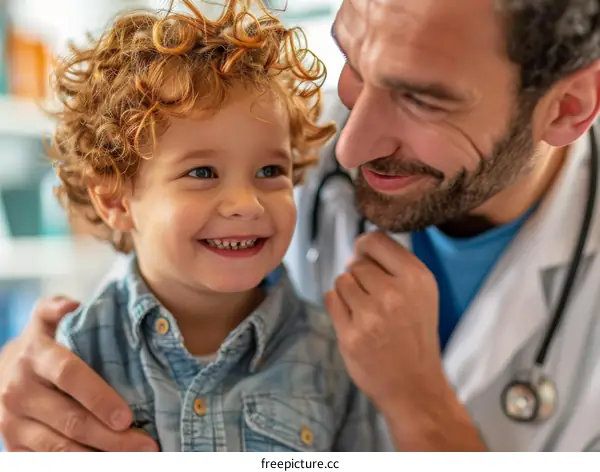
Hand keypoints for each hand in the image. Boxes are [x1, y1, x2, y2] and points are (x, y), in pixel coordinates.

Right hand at [0, 296, 158, 451]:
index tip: (127, 417)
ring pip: (61, 449)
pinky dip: (81, 465)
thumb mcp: (43, 321)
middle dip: (112, 437)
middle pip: (71, 420)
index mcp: (34, 357)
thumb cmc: (39, 347)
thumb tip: (71, 306)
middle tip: (147, 444)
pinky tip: (110, 463)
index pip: (69, 376)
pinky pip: (48, 463)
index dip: (99, 398)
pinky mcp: (13, 447)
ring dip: (101, 457)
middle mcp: (20, 392)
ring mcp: (13, 423)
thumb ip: (56, 308)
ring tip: (136, 457)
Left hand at [325, 231, 485, 450]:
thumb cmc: (414, 332)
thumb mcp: (421, 292)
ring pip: (341, 280)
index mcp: (416, 278)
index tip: (366, 259)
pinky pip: (331, 299)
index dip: (365, 247)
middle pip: (356, 263)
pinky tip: (354, 319)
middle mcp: (395, 293)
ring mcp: (371, 315)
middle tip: (373, 298)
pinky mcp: (351, 335)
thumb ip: (393, 264)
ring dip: (348, 292)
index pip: (375, 240)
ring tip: (365, 310)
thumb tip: (357, 246)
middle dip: (359, 276)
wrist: (414, 384)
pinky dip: (337, 306)